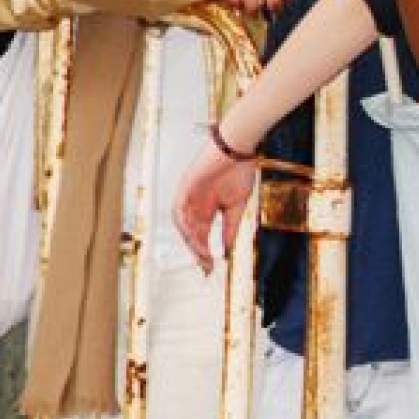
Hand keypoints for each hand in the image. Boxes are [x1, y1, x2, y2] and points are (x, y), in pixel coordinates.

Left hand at [174, 140, 257, 274]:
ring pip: (183, 226)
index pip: (202, 237)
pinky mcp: (184, 188)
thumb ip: (230, 228)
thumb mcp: (237, 207)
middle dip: (198, 252)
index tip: (213, 268)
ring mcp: (187, 198)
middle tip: (206, 267)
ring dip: (192, 241)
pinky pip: (179, 211)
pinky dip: (185, 225)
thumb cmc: (239, 172)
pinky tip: (194, 236)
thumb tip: (228, 250)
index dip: (206, 253)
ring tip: (202, 254)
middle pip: (191, 235)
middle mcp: (194, 206)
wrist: (238, 150)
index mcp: (206, 210)